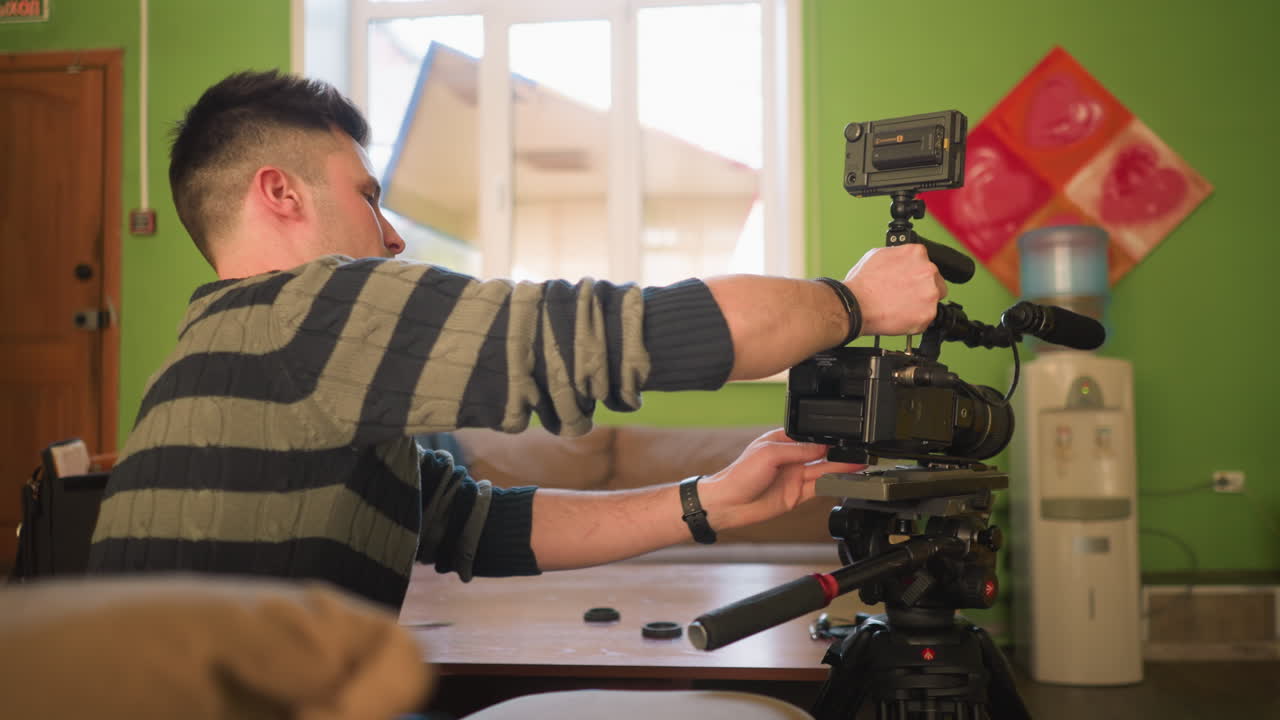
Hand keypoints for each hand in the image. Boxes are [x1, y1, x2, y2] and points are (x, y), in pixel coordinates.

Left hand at [698, 428, 865, 530]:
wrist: (728, 505)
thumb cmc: (739, 475)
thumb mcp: (769, 454)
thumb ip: (798, 450)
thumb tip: (822, 447)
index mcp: (781, 441)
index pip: (810, 437)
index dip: (827, 437)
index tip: (846, 437)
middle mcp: (790, 459)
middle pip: (821, 454)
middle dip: (839, 453)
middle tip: (860, 451)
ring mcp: (794, 477)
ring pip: (823, 471)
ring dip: (841, 468)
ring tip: (860, 464)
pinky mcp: (796, 495)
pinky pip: (818, 488)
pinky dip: (832, 485)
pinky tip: (845, 480)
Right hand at [844, 244, 946, 335]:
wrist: (856, 305)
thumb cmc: (862, 283)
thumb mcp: (879, 255)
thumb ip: (899, 256)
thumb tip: (902, 260)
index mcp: (917, 253)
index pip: (927, 263)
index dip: (916, 274)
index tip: (909, 281)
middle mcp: (928, 271)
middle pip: (935, 282)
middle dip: (922, 289)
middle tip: (903, 296)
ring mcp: (930, 293)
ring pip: (932, 301)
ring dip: (920, 305)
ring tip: (899, 307)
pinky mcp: (928, 314)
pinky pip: (926, 319)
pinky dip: (915, 320)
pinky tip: (899, 316)